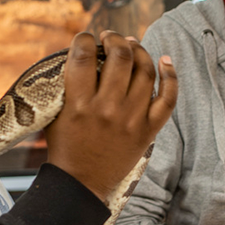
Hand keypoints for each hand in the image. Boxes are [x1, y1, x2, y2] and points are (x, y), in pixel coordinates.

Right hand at [44, 30, 177, 201]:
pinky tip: (165, 61)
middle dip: (114, 39)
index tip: (85, 39)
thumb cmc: (65, 148)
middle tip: (110, 38)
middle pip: (119, 57)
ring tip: (131, 45)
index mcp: (79, 104)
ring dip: (138, 51)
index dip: (84, 39)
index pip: (82, 56)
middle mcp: (107, 109)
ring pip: (144, 71)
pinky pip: (167, 98)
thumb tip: (81, 56)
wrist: (81, 186)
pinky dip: (170, 76)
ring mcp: (131, 120)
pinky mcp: (147, 131)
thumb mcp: (55, 115)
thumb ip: (67, 87)